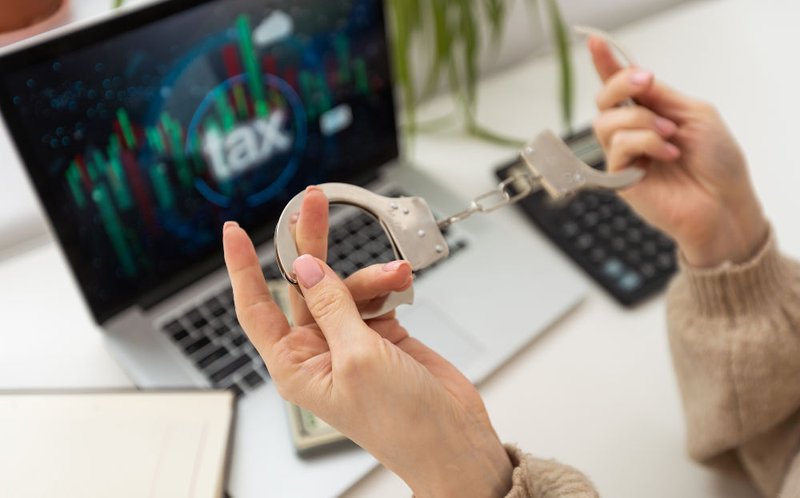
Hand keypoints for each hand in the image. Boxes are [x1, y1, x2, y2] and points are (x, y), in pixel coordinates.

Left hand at [222, 187, 511, 497]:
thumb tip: (304, 267)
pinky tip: (401, 284)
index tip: (234, 232)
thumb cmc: (400, 422)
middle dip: (310, 246)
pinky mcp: (380, 335)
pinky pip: (375, 294)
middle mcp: (318, 351)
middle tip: (313, 204)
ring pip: (346, 287)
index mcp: (296, 365)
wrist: (452, 438)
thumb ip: (331, 306)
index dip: (242, 268)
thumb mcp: (358, 357)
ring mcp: (350, 341)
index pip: (256, 308)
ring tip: (396, 276)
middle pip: (304, 285)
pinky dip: (387, 285)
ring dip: (371, 276)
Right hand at [589, 37, 767, 266]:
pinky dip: (646, 144)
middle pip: (603, 101)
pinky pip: (618, 147)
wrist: (724, 201)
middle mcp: (632, 134)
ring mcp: (623, 156)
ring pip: (606, 123)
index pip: (621, 87)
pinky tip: (668, 155)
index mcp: (650, 114)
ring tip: (670, 136)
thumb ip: (660, 96)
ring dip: (642, 122)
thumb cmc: (717, 162)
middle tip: (645, 83)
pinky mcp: (619, 178)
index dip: (606, 64)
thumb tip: (633, 78)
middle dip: (620, 84)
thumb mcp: (694, 113)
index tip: (595, 41)